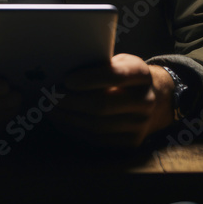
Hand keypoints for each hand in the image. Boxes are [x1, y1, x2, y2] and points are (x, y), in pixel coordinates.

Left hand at [49, 55, 174, 148]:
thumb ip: (100, 64)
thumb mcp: (119, 61)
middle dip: (70, 101)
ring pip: (96, 125)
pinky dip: (74, 130)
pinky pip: (96, 139)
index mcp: (141, 74)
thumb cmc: (124, 75)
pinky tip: (61, 120)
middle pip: (102, 105)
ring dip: (68, 118)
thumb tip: (62, 67)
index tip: (66, 79)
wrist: (153, 99)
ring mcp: (140, 125)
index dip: (89, 78)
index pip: (116, 76)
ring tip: (49, 108)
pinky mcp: (130, 143)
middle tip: (49, 96)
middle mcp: (145, 100)